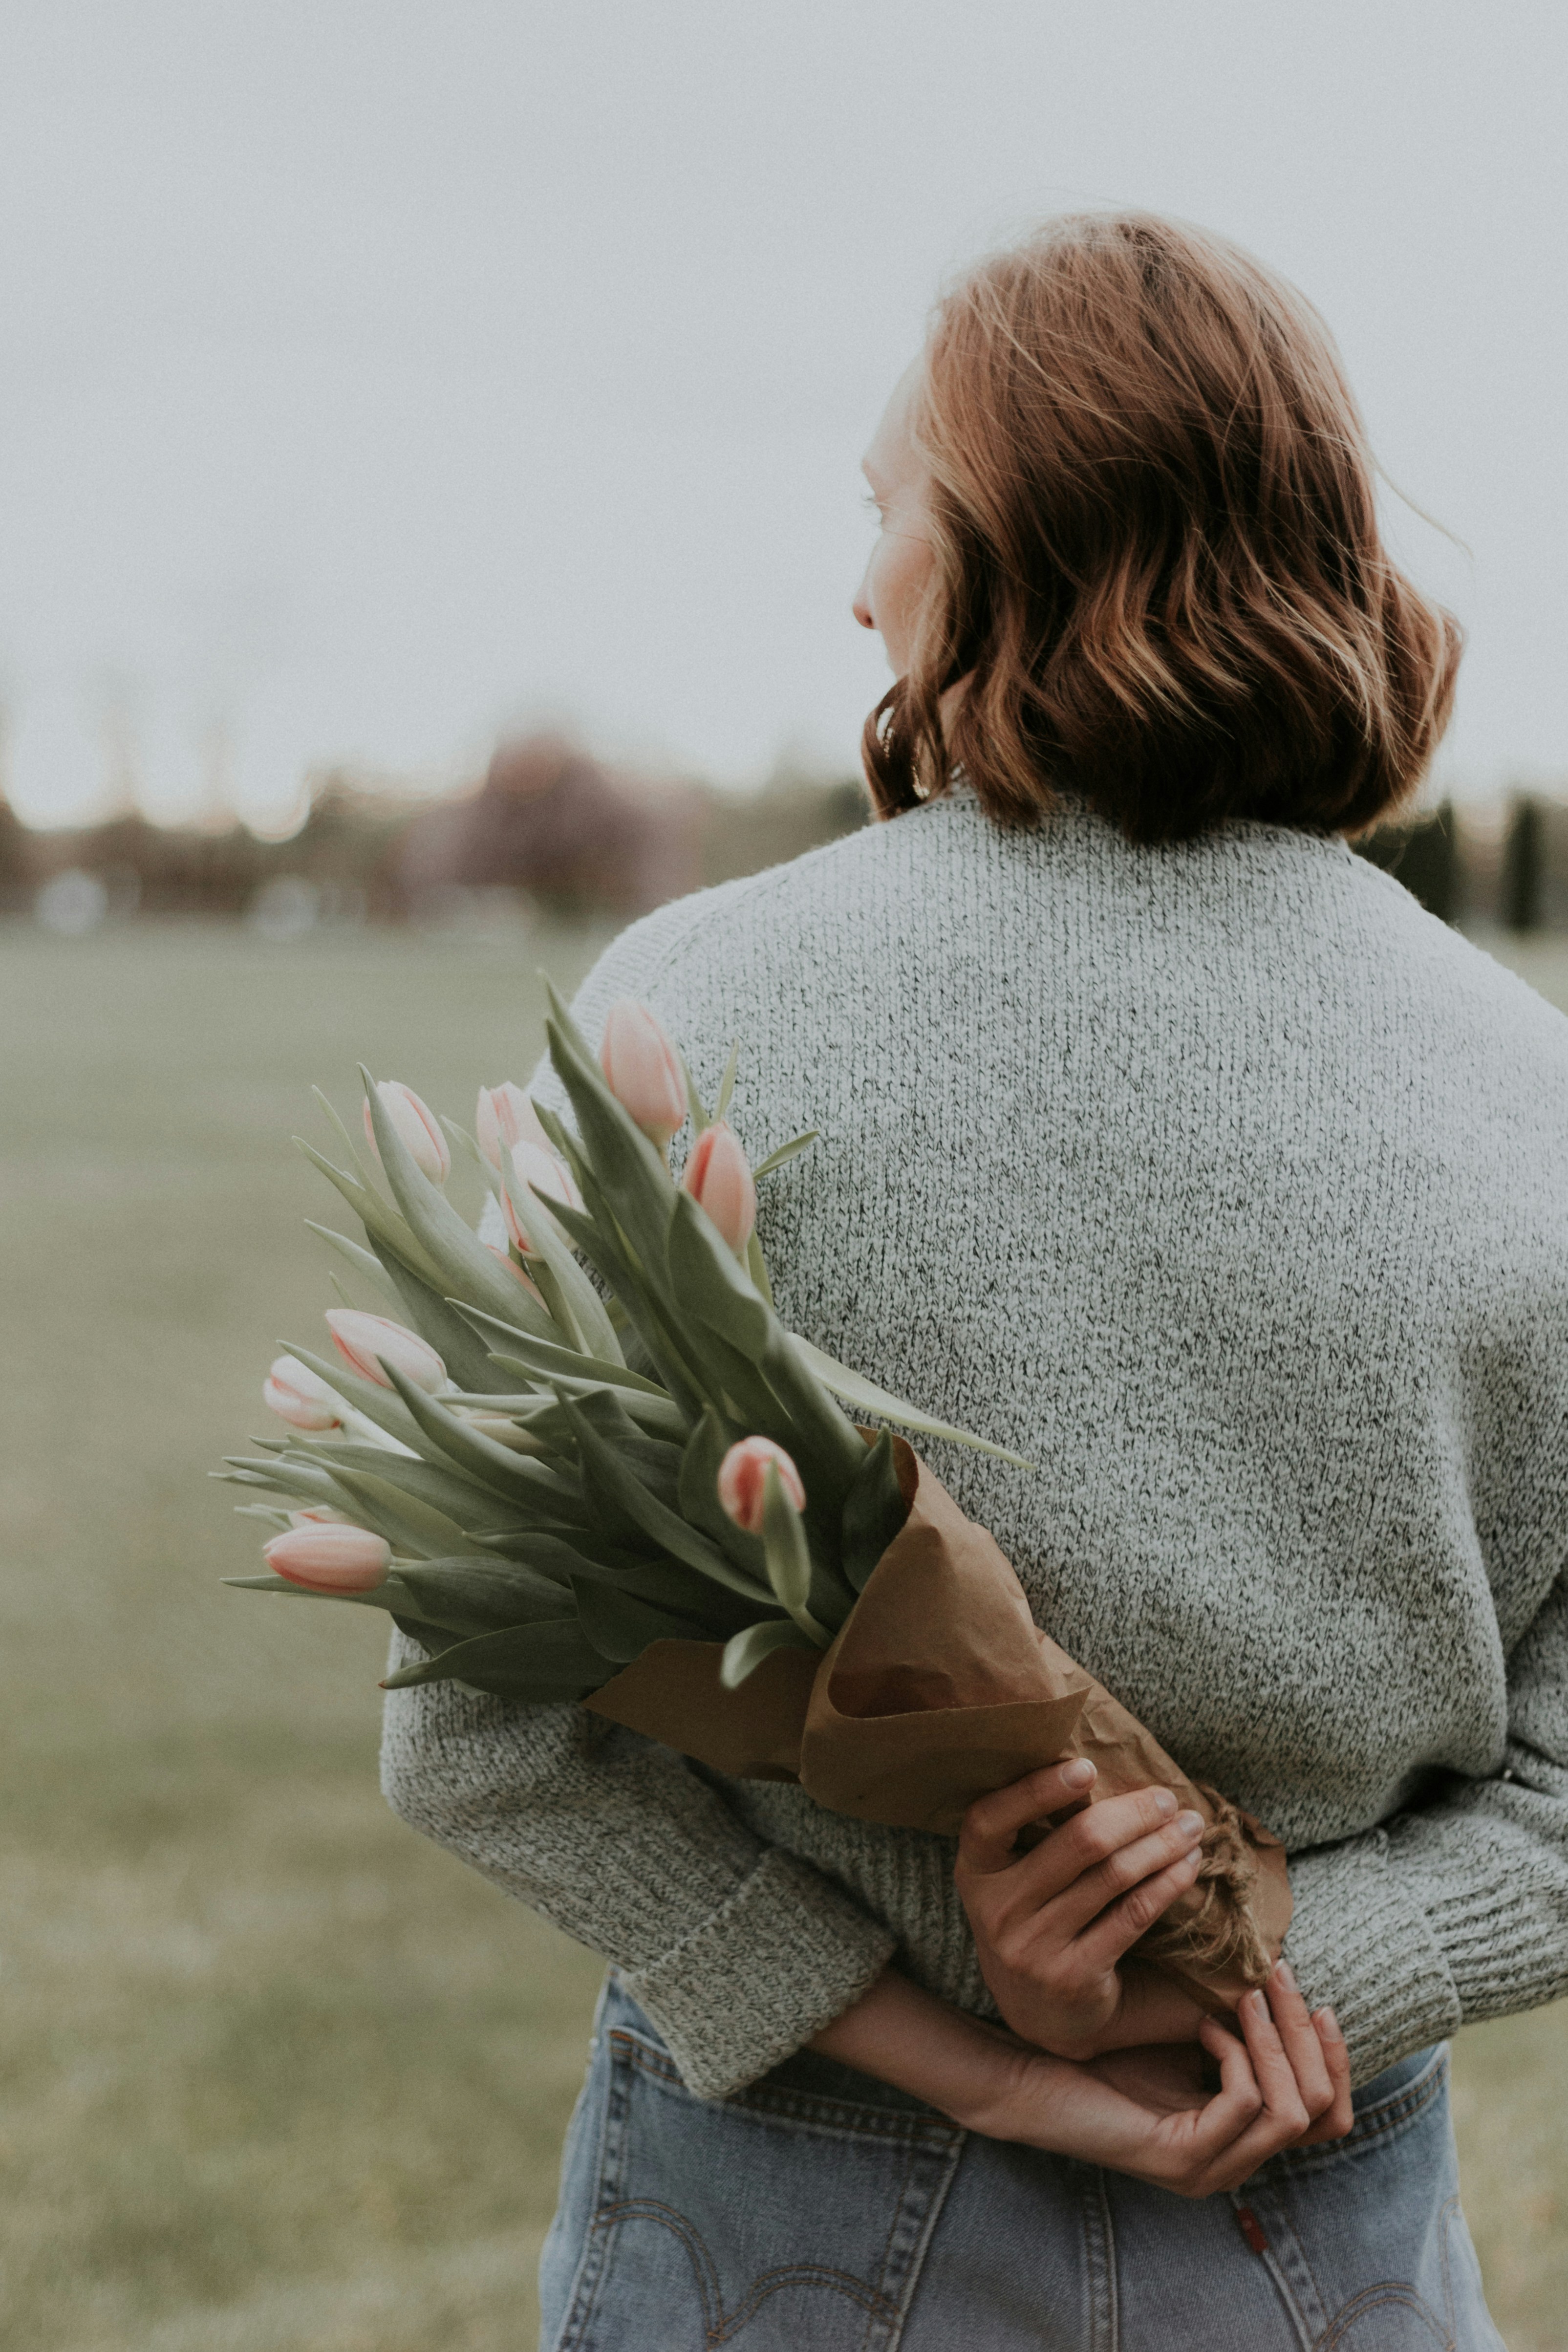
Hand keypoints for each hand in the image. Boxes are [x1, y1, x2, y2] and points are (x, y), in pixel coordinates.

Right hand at [955, 1757, 1210, 2056]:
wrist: (1037, 2015)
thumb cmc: (1034, 1919)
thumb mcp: (1015, 1878)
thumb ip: (1038, 1833)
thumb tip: (1093, 1772)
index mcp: (976, 1872)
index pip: (991, 1819)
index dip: (1036, 1790)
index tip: (1086, 1767)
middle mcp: (997, 1910)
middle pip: (1077, 1844)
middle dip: (1133, 1813)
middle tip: (1167, 1799)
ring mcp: (1033, 1948)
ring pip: (1113, 1876)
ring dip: (1161, 1845)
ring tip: (1189, 1827)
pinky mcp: (1073, 1977)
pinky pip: (1133, 1915)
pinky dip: (1167, 1883)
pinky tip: (1188, 1866)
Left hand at [974, 1968, 1352, 2196]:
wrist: (1039, 2076)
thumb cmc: (1108, 2051)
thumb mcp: (1193, 2040)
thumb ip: (1241, 2033)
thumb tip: (1290, 1989)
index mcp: (1243, 2139)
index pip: (1330, 2116)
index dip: (1335, 2058)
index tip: (1318, 2000)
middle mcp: (1236, 2164)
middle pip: (1322, 2113)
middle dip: (1310, 2039)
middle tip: (1281, 1979)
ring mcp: (1212, 2169)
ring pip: (1291, 2112)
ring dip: (1277, 2041)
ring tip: (1246, 1996)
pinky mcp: (1182, 2159)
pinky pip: (1243, 2104)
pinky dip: (1235, 2056)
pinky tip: (1204, 2027)